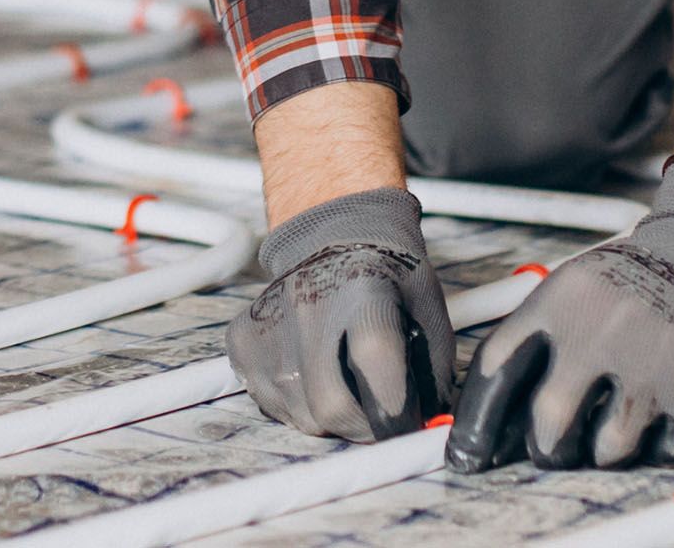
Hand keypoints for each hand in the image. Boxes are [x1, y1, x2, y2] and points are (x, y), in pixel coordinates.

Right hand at [227, 187, 454, 439]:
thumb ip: (428, 383)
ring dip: (331, 417)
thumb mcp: (431, 322)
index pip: (377, 364)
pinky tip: (314, 371)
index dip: (398, 413)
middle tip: (378, 413)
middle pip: (332, 407)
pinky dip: (299, 404)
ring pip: (303, 417)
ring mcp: (268, 327)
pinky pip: (273, 404)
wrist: (336, 238)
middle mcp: (308, 309)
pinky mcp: (241, 343)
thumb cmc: (392, 283)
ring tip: (344, 378)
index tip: (408, 425)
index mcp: (366, 294)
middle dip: (364, 427)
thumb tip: (419, 434)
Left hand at [446, 156, 673, 470]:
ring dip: (603, 451)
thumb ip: (533, 346)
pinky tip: (657, 417)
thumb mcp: (568, 290)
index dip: (476, 421)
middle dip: (545, 449)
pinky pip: (663, 450)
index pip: (496, 369)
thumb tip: (495, 427)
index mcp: (556, 302)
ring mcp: (650, 360)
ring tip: (612, 426)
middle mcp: (598, 331)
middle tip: (550, 450)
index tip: (468, 454)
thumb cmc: (627, 285)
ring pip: (608, 448)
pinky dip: (655, 447)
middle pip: (550, 422)